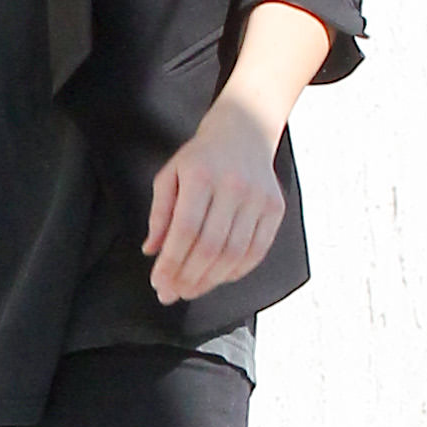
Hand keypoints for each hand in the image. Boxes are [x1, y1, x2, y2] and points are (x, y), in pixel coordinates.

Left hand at [144, 91, 286, 303]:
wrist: (244, 131)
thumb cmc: (200, 158)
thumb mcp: (169, 176)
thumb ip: (159, 214)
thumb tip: (151, 251)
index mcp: (202, 176)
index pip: (185, 229)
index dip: (171, 262)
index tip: (158, 282)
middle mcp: (234, 187)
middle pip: (210, 246)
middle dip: (188, 277)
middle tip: (172, 294)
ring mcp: (258, 198)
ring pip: (234, 253)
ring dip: (210, 279)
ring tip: (191, 290)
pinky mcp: (275, 208)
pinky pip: (257, 250)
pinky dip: (237, 271)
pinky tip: (218, 278)